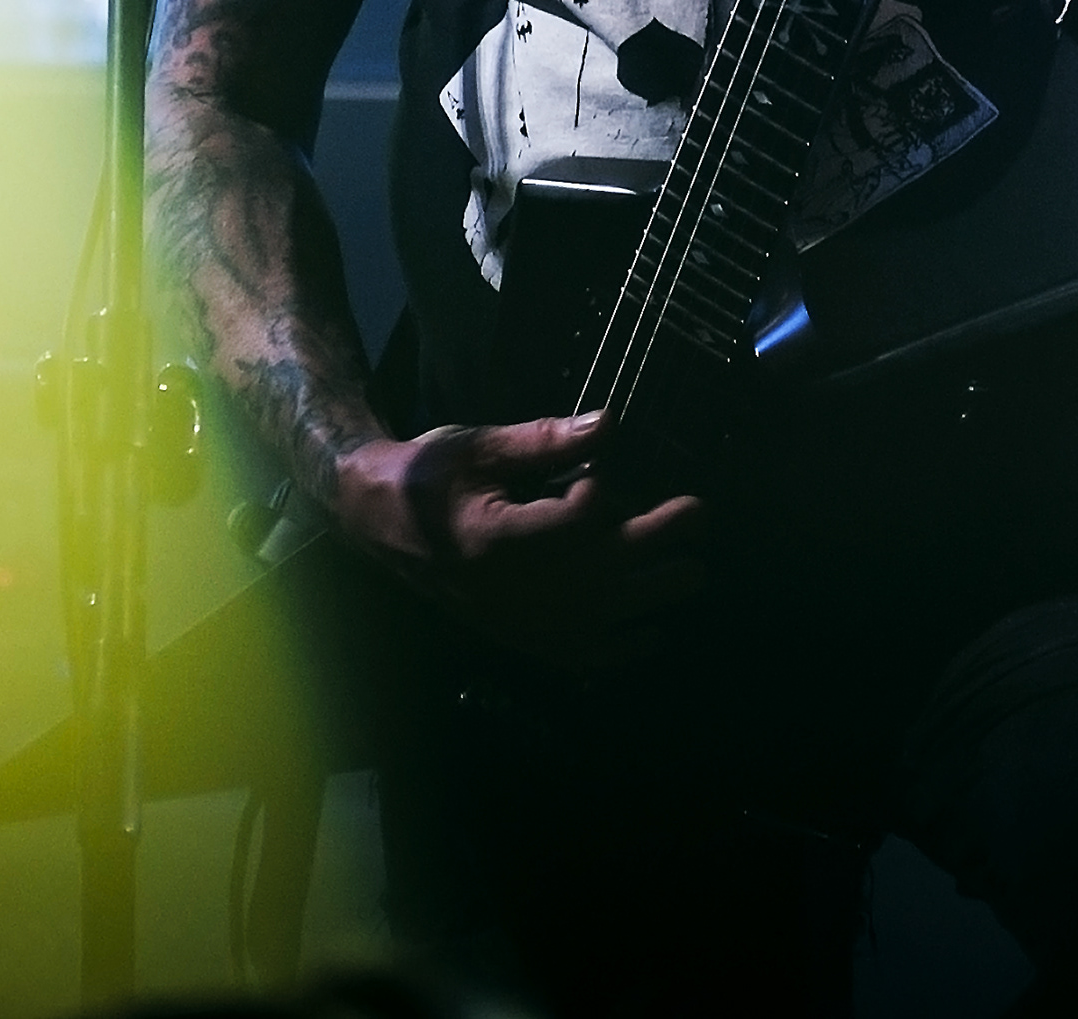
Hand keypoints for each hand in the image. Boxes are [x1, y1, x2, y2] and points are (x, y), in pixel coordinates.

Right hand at [331, 411, 705, 659]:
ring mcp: (509, 619)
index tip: (606, 473)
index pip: (569, 524)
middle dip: (652, 542)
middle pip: (594, 570)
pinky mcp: (511, 634)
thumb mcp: (480, 445)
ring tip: (694, 573)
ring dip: (649, 596)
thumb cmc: (429, 474)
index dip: (600, 496)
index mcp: (491, 538)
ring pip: (594, 615)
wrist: (377, 521)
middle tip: (699, 515)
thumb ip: (545, 441)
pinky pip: (570, 653)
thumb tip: (607, 423)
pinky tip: (651, 637)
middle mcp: (504, 590)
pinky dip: (614, 650)